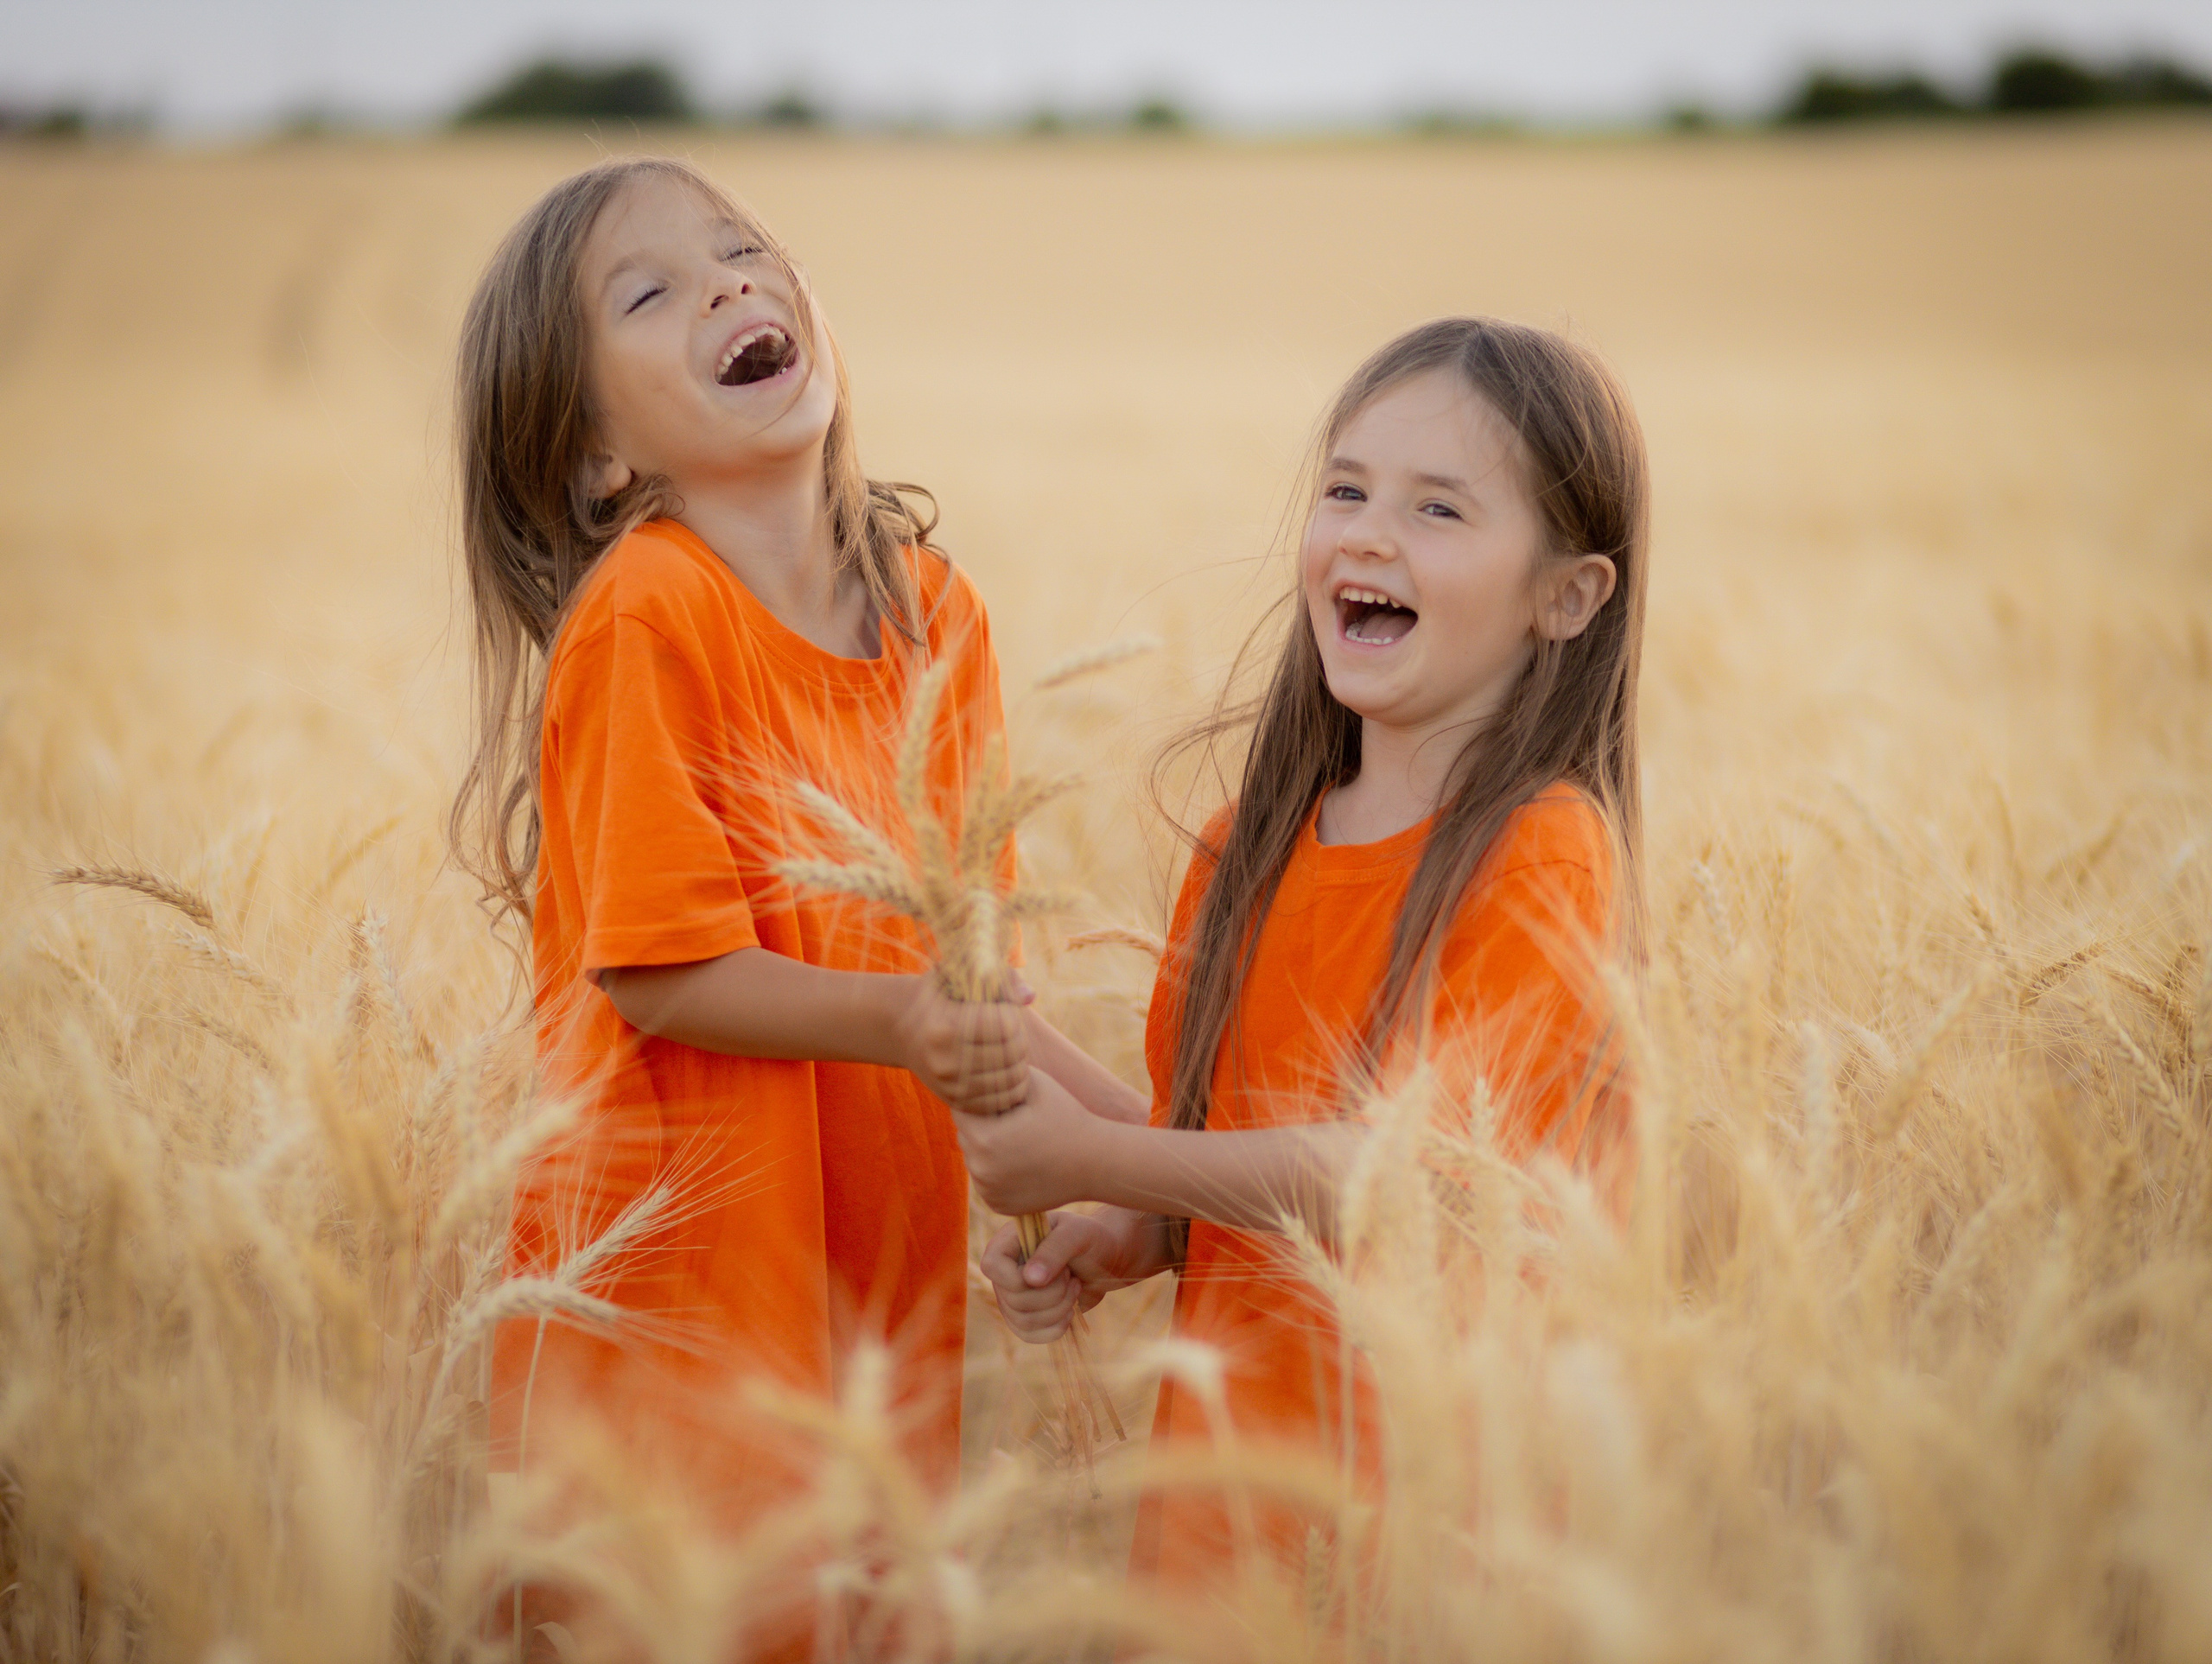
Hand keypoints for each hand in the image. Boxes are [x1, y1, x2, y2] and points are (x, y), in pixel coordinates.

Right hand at [896, 974, 1030, 1114]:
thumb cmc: (939, 998)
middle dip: (1020, 1036)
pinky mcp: (957, 1104)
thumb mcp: (959, 977)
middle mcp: (945, 1062)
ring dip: (1022, 1061)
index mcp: (945, 1028)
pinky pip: (1003, 1101)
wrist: (905, 1032)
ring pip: (1013, 1078)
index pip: (1005, 1023)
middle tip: (1011, 1029)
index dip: (1011, 1012)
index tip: (1002, 1008)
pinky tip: (1008, 1069)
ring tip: (1011, 1048)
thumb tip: (1029, 996)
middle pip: (1012, 1051)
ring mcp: (951, 1087)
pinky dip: (1015, 1086)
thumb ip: (997, 979)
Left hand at [952, 1068, 1104, 1214]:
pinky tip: (1023, 1163)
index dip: (978, 1102)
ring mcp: (989, 1191)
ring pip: (974, 1158)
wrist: (1095, 1163)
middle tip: (1017, 1122)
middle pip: (965, 1136)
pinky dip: (997, 1171)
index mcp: (986, 1138)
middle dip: (982, 1126)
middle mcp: (981, 1169)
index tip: (1003, 1101)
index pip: (961, 1110)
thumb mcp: (1035, 1083)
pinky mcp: (997, 1205)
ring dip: (988, 1149)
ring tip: (1022, 1142)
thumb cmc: (1066, 1118)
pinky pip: (986, 1180)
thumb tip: (972, 1067)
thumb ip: (999, 1075)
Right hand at [979, 1211, 1129, 1342]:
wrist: (1104, 1259)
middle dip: (1053, 1293)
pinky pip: (1030, 1335)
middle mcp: (1004, 1271)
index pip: (992, 1266)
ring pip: (1023, 1321)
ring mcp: (1012, 1296)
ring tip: (1074, 1288)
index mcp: (1008, 1242)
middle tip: (1071, 1276)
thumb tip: (1029, 1280)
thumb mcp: (1078, 1234)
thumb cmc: (1090, 1238)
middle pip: (1013, 1300)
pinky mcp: (1025, 1317)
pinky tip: (1071, 1310)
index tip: (1054, 1272)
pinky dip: (1056, 1327)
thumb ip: (1054, 1250)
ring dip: (1059, 1309)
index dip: (1018, 1278)